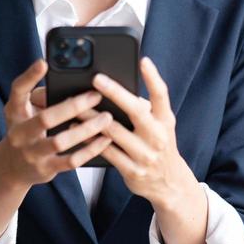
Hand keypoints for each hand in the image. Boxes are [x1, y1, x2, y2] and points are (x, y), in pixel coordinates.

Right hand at [0, 58, 113, 188]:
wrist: (11, 168)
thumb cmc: (25, 131)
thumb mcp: (24, 112)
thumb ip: (42, 97)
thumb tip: (71, 84)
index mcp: (15, 112)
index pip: (18, 91)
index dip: (29, 76)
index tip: (44, 62)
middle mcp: (20, 133)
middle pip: (46, 118)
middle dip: (73, 107)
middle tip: (96, 95)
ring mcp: (32, 153)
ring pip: (60, 142)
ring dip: (86, 130)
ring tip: (106, 118)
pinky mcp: (46, 169)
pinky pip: (71, 161)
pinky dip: (90, 150)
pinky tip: (105, 139)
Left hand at [89, 55, 196, 208]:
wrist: (168, 183)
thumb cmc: (158, 145)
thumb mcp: (161, 126)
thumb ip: (146, 109)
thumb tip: (120, 89)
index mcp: (166, 121)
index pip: (162, 95)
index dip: (153, 77)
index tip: (143, 60)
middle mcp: (157, 136)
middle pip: (136, 110)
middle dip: (115, 93)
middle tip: (96, 78)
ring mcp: (145, 154)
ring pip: (114, 131)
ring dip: (92, 117)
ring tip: (75, 103)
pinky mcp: (132, 170)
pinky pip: (107, 152)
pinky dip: (89, 139)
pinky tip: (76, 129)